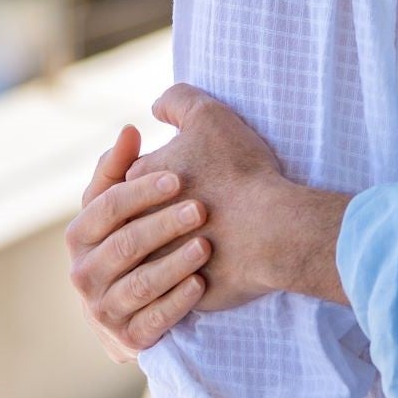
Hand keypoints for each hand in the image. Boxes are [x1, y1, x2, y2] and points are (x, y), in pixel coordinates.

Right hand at [66, 124, 211, 359]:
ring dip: (172, 264)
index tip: (178, 176)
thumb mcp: (120, 200)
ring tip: (205, 246)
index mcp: (80, 234)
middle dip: (163, 225)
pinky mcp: (129, 338)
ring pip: (138, 285)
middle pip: (124, 245)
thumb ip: (121, 165)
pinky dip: (176, 303)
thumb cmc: (134, 232)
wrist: (140, 299)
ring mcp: (104, 309)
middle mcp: (84, 274)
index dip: (141, 190)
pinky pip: (152, 321)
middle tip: (201, 209)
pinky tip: (201, 284)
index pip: (106, 206)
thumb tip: (130, 128)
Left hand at [125, 84, 352, 310]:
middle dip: (155, 221)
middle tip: (190, 214)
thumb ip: (178, 102)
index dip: (153, 180)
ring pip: (148, 264)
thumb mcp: (208, 117)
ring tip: (199, 245)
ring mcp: (154, 268)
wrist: (269, 228)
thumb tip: (155, 108)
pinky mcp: (177, 296)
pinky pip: (172, 295)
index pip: (128, 185)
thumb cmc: (239, 171)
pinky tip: (206, 272)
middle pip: (133, 226)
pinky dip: (183, 286)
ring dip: (168, 256)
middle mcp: (134, 231)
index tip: (182, 179)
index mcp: (136, 187)